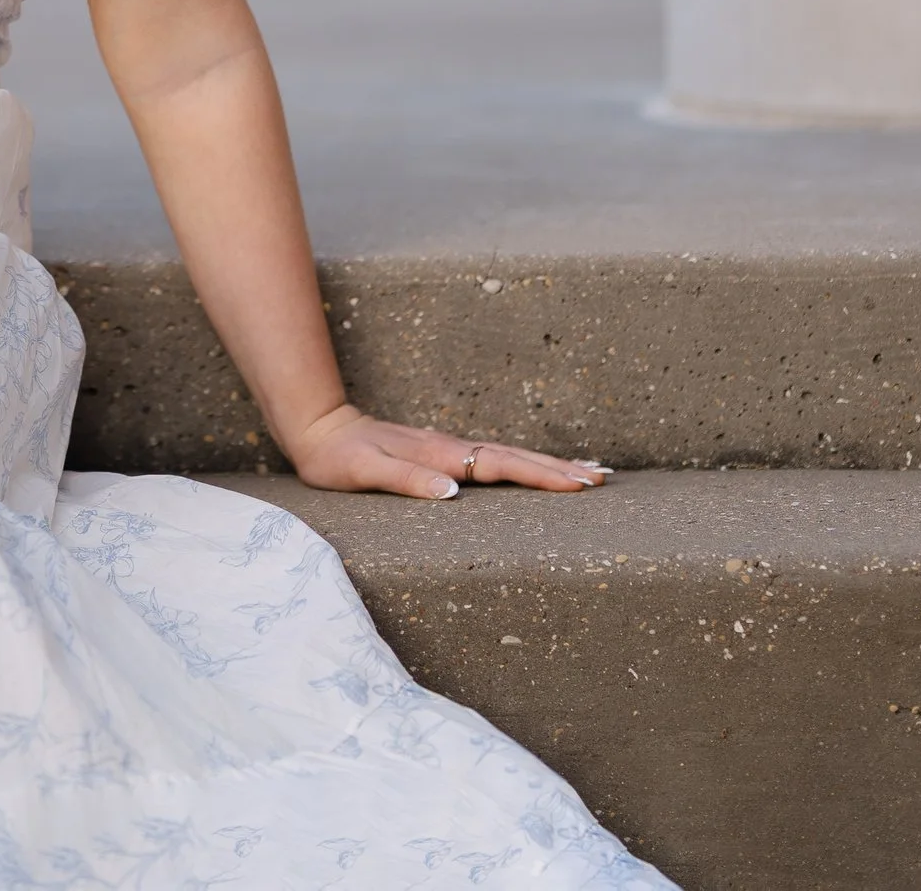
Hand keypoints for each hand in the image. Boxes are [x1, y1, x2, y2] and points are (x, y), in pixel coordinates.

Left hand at [283, 403, 609, 499]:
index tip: (577, 485)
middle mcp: (450, 448)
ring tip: (589, 472)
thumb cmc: (336, 458)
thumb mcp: (363, 471)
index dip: (538, 476)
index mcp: (439, 454)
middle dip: (558, 468)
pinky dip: (522, 462)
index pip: (499, 466)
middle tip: (603, 479)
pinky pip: (492, 457)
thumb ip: (405, 480)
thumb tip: (452, 492)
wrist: (318, 428)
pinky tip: (536, 468)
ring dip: (548, 464)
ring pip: (508, 455)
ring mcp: (448, 448)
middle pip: (514, 457)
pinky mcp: (442, 452)